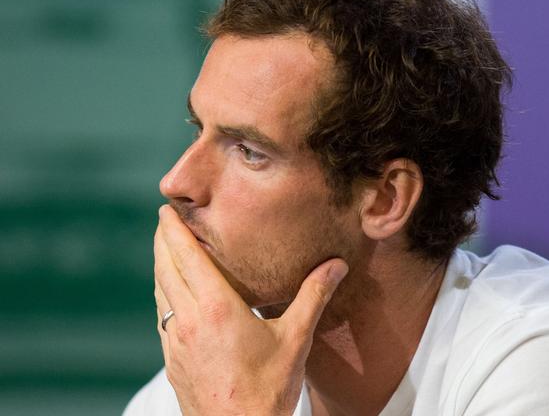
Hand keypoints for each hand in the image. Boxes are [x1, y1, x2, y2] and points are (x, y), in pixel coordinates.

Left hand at [153, 205, 347, 415]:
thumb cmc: (268, 391)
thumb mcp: (295, 339)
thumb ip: (313, 296)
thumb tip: (336, 264)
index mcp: (216, 308)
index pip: (185, 256)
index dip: (172, 230)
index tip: (165, 208)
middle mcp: (188, 320)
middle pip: (164, 268)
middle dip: (162, 239)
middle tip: (164, 218)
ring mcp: (175, 342)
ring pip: (160, 291)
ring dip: (160, 265)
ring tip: (167, 249)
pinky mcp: (172, 359)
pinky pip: (162, 315)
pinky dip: (164, 293)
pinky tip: (174, 295)